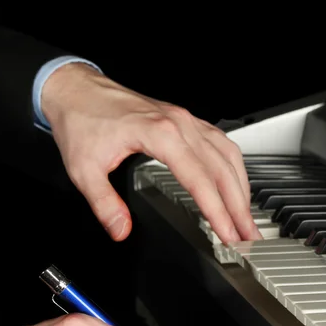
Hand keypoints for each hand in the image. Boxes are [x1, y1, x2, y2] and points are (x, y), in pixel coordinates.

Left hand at [41, 63, 261, 244]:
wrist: (75, 89)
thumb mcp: (84, 169)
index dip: (217, 212)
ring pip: (226, 153)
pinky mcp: (181, 118)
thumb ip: (105, 203)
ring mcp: (183, 118)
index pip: (200, 180)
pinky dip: (231, 164)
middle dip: (239, 206)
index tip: (228, 234)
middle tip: (249, 235)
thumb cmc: (81, 120)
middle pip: (222, 169)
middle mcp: (179, 123)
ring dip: (240, 185)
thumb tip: (121, 229)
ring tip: (245, 215)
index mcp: (160, 134)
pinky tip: (233, 179)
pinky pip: (218, 140)